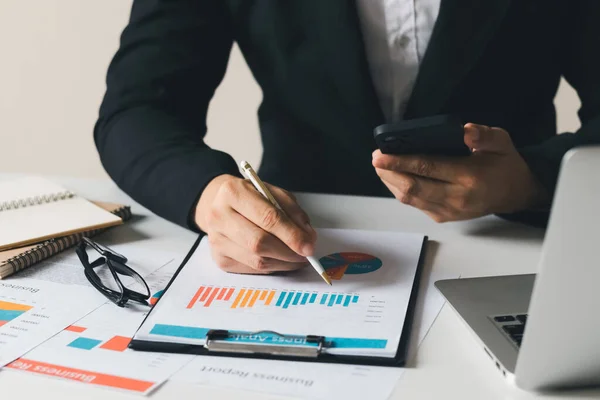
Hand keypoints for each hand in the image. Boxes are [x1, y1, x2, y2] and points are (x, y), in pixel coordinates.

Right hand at [194, 174, 315, 273]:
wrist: (219, 205)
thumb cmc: (250, 198)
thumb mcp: (273, 193)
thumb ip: (292, 211)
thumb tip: (307, 237)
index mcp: (233, 192)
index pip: (267, 217)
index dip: (291, 234)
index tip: (309, 245)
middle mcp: (219, 216)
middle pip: (259, 243)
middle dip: (288, 252)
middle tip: (306, 254)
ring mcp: (216, 240)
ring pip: (257, 260)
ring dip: (284, 262)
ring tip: (298, 257)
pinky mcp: (220, 259)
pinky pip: (253, 269)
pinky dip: (273, 267)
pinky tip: (282, 260)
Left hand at [372, 123, 548, 221]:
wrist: (514, 193)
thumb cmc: (504, 163)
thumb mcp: (501, 141)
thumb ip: (482, 135)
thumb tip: (463, 130)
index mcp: (469, 177)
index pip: (427, 168)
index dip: (400, 161)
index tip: (380, 155)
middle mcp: (456, 198)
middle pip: (412, 187)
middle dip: (389, 172)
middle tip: (376, 158)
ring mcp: (448, 211)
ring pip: (409, 199)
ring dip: (391, 182)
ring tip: (381, 166)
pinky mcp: (442, 217)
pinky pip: (415, 204)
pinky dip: (400, 190)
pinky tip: (394, 177)